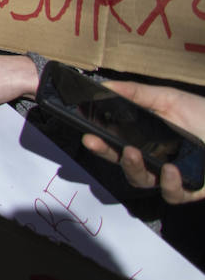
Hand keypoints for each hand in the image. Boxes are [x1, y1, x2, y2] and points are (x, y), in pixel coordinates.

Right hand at [80, 81, 204, 204]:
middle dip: (105, 153)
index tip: (86, 132)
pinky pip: (172, 194)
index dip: (99, 141)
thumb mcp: (169, 98)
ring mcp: (169, 177)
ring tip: (133, 153)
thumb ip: (137, 93)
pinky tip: (169, 169)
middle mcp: (153, 160)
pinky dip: (168, 184)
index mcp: (144, 139)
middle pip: (122, 163)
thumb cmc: (203, 115)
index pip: (114, 142)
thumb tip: (105, 85)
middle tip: (95, 141)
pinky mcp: (190, 190)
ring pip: (142, 181)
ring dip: (133, 168)